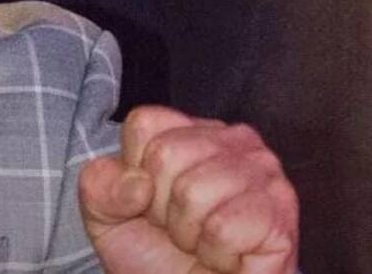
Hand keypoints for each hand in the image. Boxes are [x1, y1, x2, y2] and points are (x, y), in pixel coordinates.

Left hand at [79, 105, 297, 273]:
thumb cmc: (152, 253)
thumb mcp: (104, 214)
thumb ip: (100, 185)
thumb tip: (138, 183)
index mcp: (190, 129)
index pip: (145, 124)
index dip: (134, 173)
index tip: (148, 201)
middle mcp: (235, 140)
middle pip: (167, 154)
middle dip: (161, 206)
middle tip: (180, 227)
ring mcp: (265, 175)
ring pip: (194, 191)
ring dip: (188, 233)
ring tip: (202, 241)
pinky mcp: (281, 216)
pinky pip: (224, 228)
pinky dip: (214, 254)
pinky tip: (226, 257)